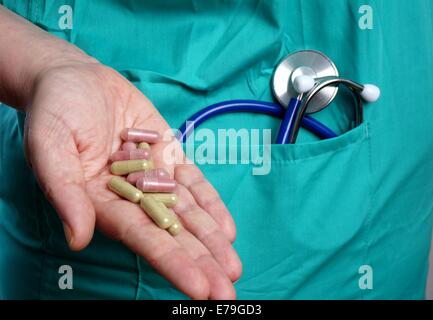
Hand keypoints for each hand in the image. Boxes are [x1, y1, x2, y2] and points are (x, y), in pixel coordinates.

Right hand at [24, 59, 241, 298]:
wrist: (75, 78)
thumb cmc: (55, 111)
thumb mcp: (50, 147)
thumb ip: (66, 191)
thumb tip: (77, 238)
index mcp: (102, 202)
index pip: (141, 238)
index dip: (170, 261)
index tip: (198, 287)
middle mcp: (131, 196)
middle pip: (171, 233)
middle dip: (200, 261)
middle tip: (227, 290)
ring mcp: (154, 176)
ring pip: (187, 213)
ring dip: (210, 239)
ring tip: (232, 267)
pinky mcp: (169, 155)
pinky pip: (193, 182)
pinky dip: (210, 203)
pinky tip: (225, 229)